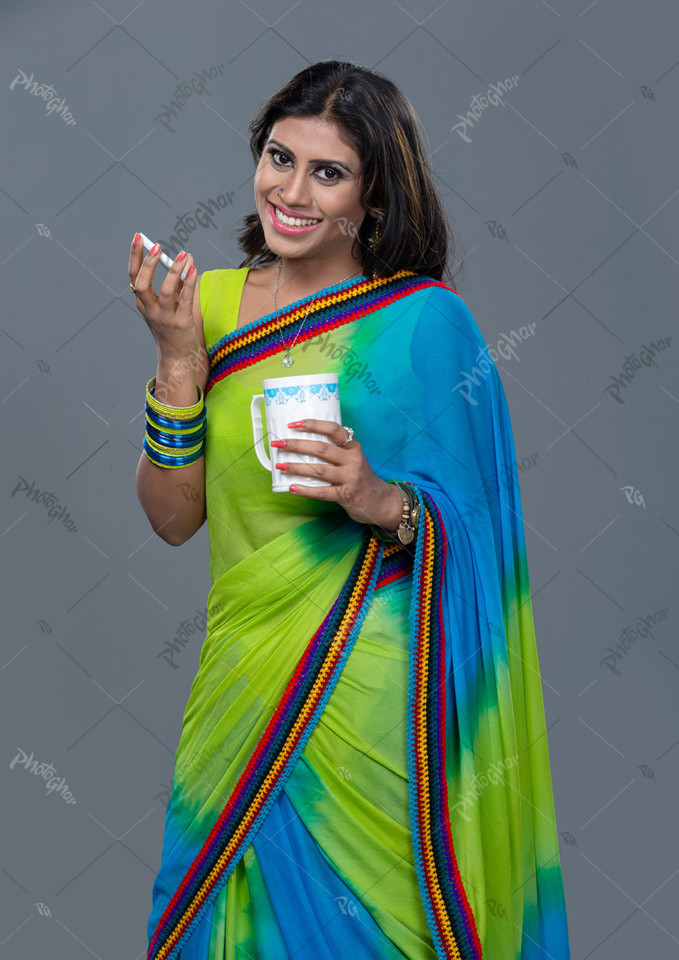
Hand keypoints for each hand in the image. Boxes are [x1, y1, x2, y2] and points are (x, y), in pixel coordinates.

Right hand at [128, 234, 201, 363]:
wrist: (178, 357)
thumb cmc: (173, 327)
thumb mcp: (167, 305)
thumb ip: (174, 284)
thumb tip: (183, 258)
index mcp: (143, 303)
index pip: (134, 276)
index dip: (135, 256)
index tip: (139, 237)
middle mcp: (150, 310)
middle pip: (143, 284)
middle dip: (149, 263)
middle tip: (158, 246)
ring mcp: (165, 318)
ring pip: (167, 291)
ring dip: (174, 271)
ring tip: (184, 255)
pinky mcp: (181, 323)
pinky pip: (186, 299)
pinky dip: (190, 283)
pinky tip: (193, 269)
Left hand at [270, 418, 402, 530]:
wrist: (379, 501)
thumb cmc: (360, 477)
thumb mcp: (353, 458)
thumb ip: (335, 450)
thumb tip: (301, 445)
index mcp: (353, 447)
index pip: (333, 429)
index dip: (312, 425)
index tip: (293, 424)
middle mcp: (352, 460)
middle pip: (321, 449)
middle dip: (297, 445)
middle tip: (279, 444)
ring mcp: (350, 478)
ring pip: (319, 470)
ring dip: (297, 467)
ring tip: (280, 465)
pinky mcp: (346, 495)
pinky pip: (322, 493)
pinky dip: (305, 490)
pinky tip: (292, 487)